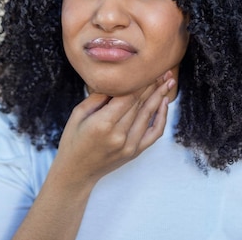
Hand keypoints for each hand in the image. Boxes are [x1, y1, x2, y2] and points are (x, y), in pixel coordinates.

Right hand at [52, 71, 175, 187]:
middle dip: (152, 85)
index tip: (147, 68)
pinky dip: (161, 117)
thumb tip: (116, 81)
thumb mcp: (78, 114)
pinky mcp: (135, 152)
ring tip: (168, 81)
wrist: (76, 171)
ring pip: (149, 115)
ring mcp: (129, 145)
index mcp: (103, 123)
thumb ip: (97, 97)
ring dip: (160, 96)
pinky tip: (164, 103)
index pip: (127, 97)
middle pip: (140, 104)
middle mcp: (119, 135)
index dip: (139, 82)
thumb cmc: (73, 140)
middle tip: (163, 70)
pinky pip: (154, 133)